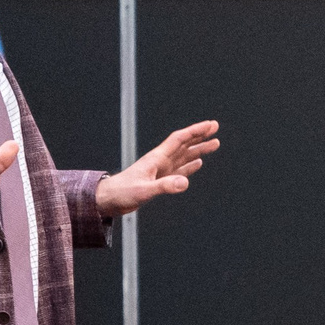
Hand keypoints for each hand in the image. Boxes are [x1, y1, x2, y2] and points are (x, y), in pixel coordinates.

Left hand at [96, 119, 220, 215]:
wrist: (109, 199)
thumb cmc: (123, 192)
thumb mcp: (145, 190)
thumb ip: (165, 186)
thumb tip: (185, 182)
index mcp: (157, 158)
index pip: (180, 139)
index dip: (196, 131)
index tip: (210, 125)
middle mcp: (160, 161)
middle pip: (184, 144)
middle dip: (200, 135)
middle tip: (215, 127)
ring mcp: (161, 170)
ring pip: (184, 156)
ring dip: (199, 149)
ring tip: (214, 144)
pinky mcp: (160, 180)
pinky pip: (179, 169)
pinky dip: (190, 165)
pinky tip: (198, 163)